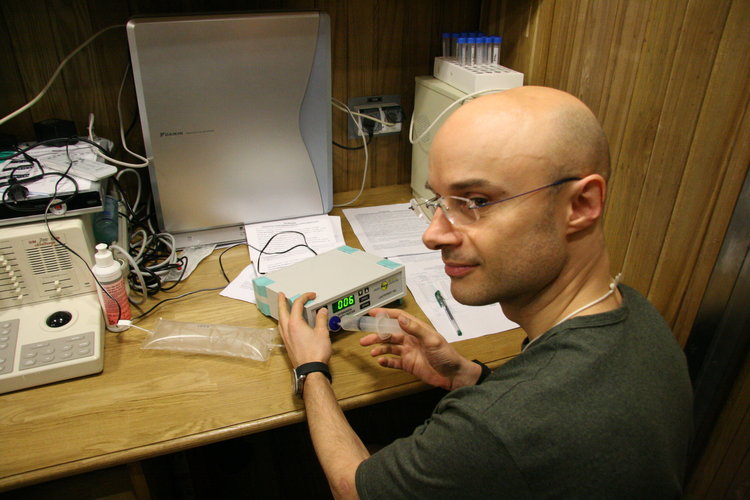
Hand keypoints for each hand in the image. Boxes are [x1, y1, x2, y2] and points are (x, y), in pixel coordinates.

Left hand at [277, 292, 331, 366]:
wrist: (311, 369)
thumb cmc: (316, 352)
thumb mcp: (322, 333)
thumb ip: (321, 319)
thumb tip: (322, 311)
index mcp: (295, 323)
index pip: (297, 305)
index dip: (304, 297)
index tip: (311, 295)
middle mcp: (287, 329)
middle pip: (282, 311)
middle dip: (282, 301)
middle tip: (281, 295)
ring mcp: (286, 337)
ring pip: (280, 320)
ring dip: (281, 312)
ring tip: (282, 308)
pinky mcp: (287, 344)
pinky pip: (281, 329)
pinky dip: (282, 322)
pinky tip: (286, 325)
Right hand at [359, 308, 480, 389]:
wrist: (453, 375)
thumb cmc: (447, 356)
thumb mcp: (433, 340)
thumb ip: (416, 329)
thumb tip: (401, 318)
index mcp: (417, 330)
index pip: (399, 318)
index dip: (386, 314)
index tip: (373, 313)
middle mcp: (411, 339)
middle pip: (390, 334)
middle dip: (377, 335)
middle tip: (365, 338)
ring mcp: (409, 352)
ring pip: (389, 347)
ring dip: (379, 348)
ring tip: (370, 351)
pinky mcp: (409, 364)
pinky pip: (394, 361)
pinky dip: (386, 361)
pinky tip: (380, 361)